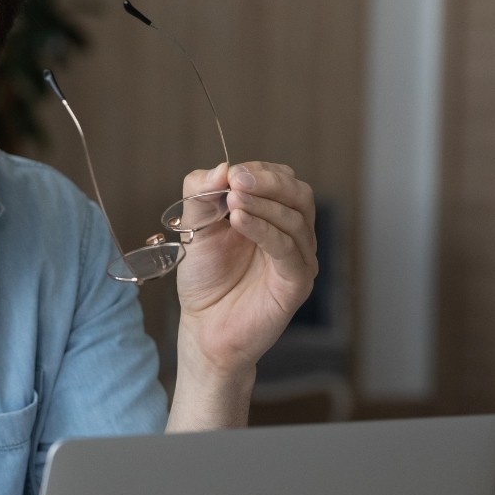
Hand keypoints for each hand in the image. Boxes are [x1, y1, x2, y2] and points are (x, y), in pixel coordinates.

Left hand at [174, 161, 317, 377]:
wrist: (205, 328)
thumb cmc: (205, 278)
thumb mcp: (195, 228)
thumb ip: (202, 195)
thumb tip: (221, 167)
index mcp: (273, 215)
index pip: (281, 179)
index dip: (258, 171)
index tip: (231, 172)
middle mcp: (292, 233)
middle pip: (298, 193)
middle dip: (268, 182)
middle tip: (237, 179)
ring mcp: (299, 257)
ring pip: (295, 219)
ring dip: (263, 204)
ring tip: (233, 200)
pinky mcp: (297, 282)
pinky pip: (288, 249)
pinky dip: (265, 230)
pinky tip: (240, 221)